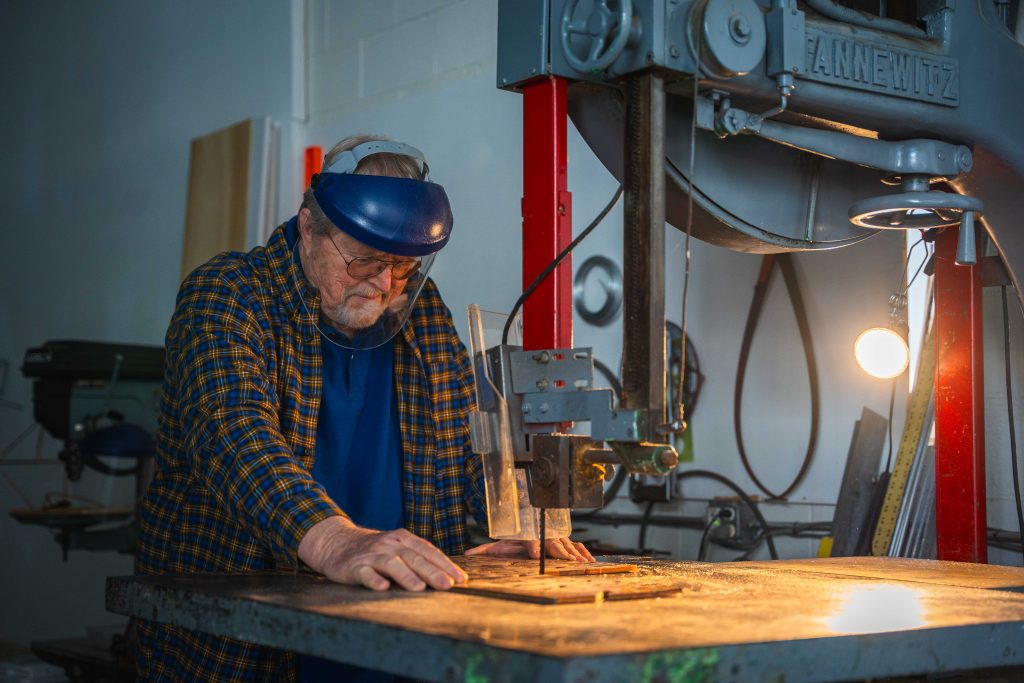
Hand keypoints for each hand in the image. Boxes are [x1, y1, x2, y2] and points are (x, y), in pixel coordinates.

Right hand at [298, 516, 467, 591]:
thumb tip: (446, 575)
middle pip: (414, 557)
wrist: (337, 543)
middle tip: (448, 585)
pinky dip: (374, 579)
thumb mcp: (397, 547)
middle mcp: (390, 544)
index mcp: (403, 539)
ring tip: (419, 588)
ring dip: (406, 575)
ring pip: (391, 564)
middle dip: (433, 572)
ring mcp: (372, 555)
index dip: (445, 564)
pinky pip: (365, 573)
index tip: (460, 579)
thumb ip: (418, 558)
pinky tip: (383, 587)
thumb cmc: (375, 550)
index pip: (428, 551)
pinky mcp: (354, 566)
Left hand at [465, 537, 594, 561]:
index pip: (530, 539)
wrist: (526, 522)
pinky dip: (583, 552)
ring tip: (582, 563)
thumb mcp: (498, 544)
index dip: (533, 546)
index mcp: (527, 535)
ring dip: (575, 553)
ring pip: (566, 543)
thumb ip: (484, 550)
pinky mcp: (564, 541)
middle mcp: (543, 535)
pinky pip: (575, 545)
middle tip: (568, 561)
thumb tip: (467, 553)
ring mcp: (555, 537)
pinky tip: (590, 561)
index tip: (535, 555)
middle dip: (560, 552)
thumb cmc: (513, 538)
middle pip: (553, 542)